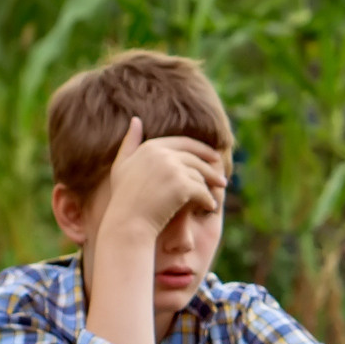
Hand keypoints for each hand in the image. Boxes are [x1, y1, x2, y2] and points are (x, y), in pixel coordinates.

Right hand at [102, 116, 227, 237]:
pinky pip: (203, 191)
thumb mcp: (122, 166)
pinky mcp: (182, 186)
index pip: (184, 143)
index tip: (213, 157)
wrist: (128, 222)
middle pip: (196, 159)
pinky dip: (208, 200)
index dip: (201, 150)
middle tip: (222, 180)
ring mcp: (173, 169)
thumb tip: (136, 120)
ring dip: (209, 188)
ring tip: (214, 197)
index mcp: (151, 146)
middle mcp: (162, 153)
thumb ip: (130, 143)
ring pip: (200, 176)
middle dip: (211, 169)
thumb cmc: (124, 198)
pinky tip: (211, 207)